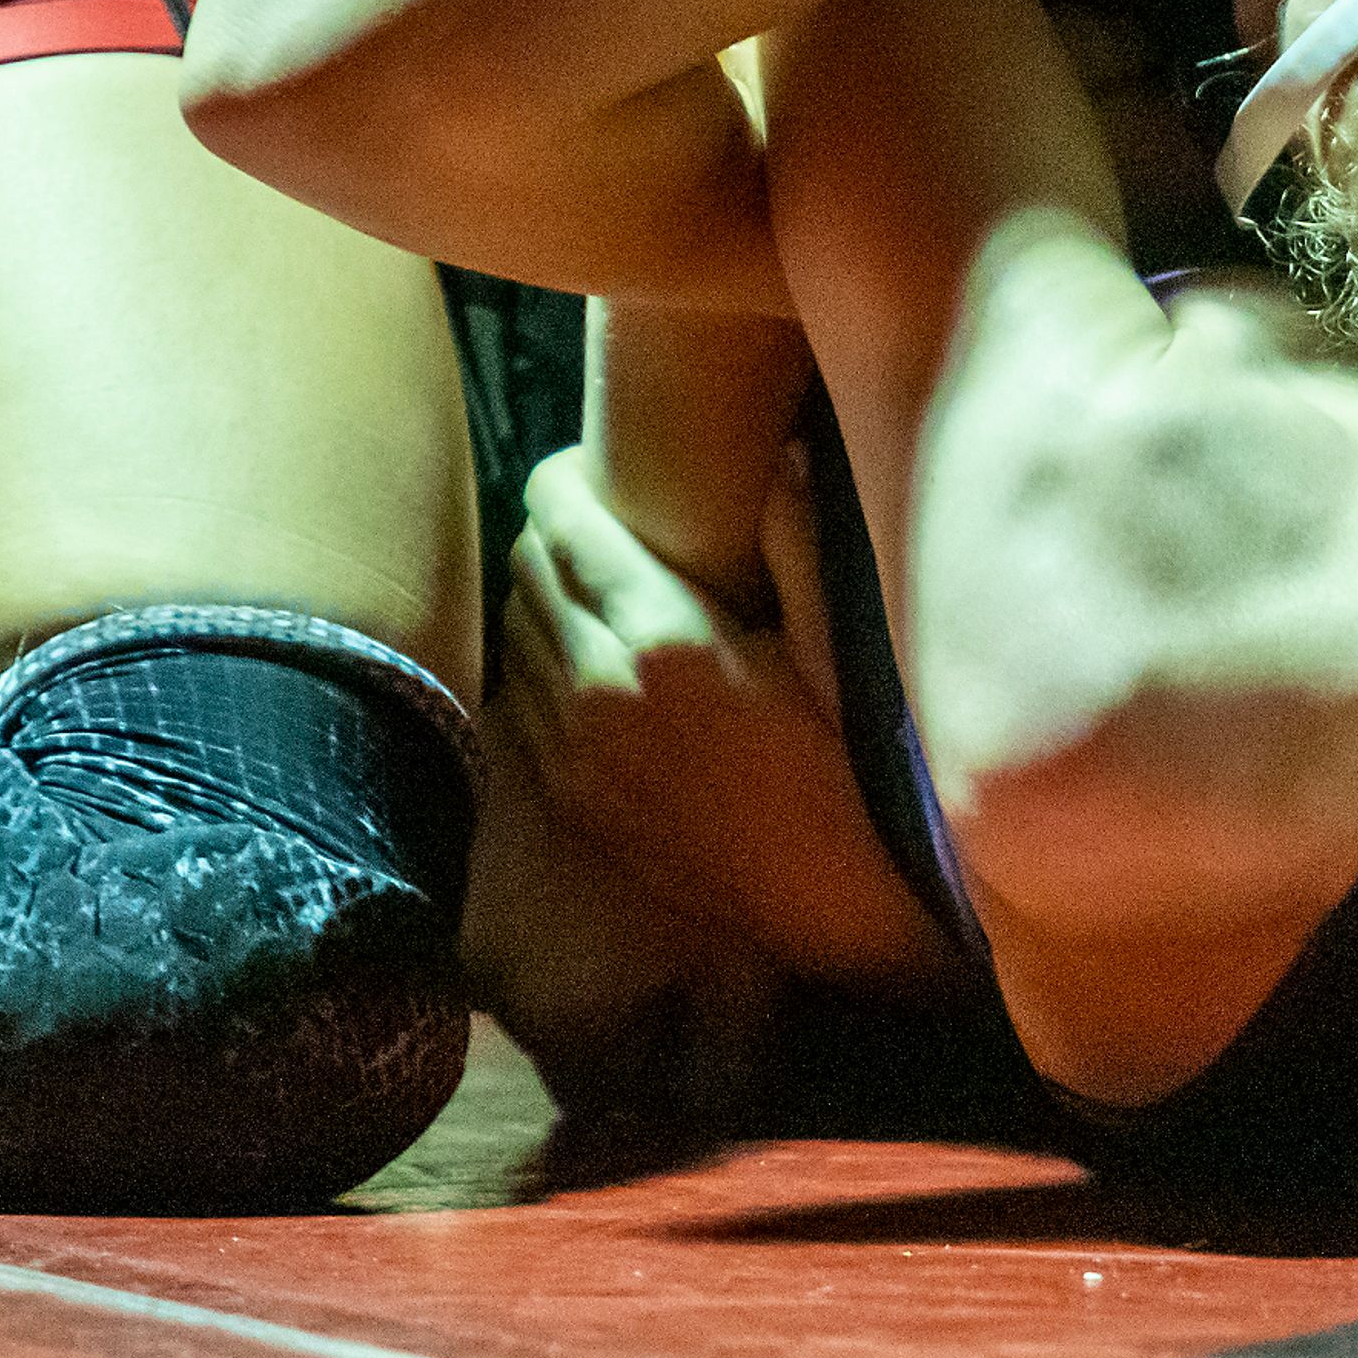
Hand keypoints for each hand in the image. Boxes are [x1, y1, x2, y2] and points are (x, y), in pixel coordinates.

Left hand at [497, 445, 945, 980]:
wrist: (820, 898)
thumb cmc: (843, 764)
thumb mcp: (833, 646)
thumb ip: (799, 547)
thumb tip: (785, 460)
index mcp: (664, 637)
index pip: (568, 525)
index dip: (566, 479)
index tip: (590, 459)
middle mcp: (596, 687)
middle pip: (528, 568)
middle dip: (555, 529)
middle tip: (598, 514)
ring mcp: (569, 747)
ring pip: (514, 630)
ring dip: (543, 594)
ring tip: (593, 581)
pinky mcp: (565, 792)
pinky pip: (515, 697)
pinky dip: (539, 661)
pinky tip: (587, 655)